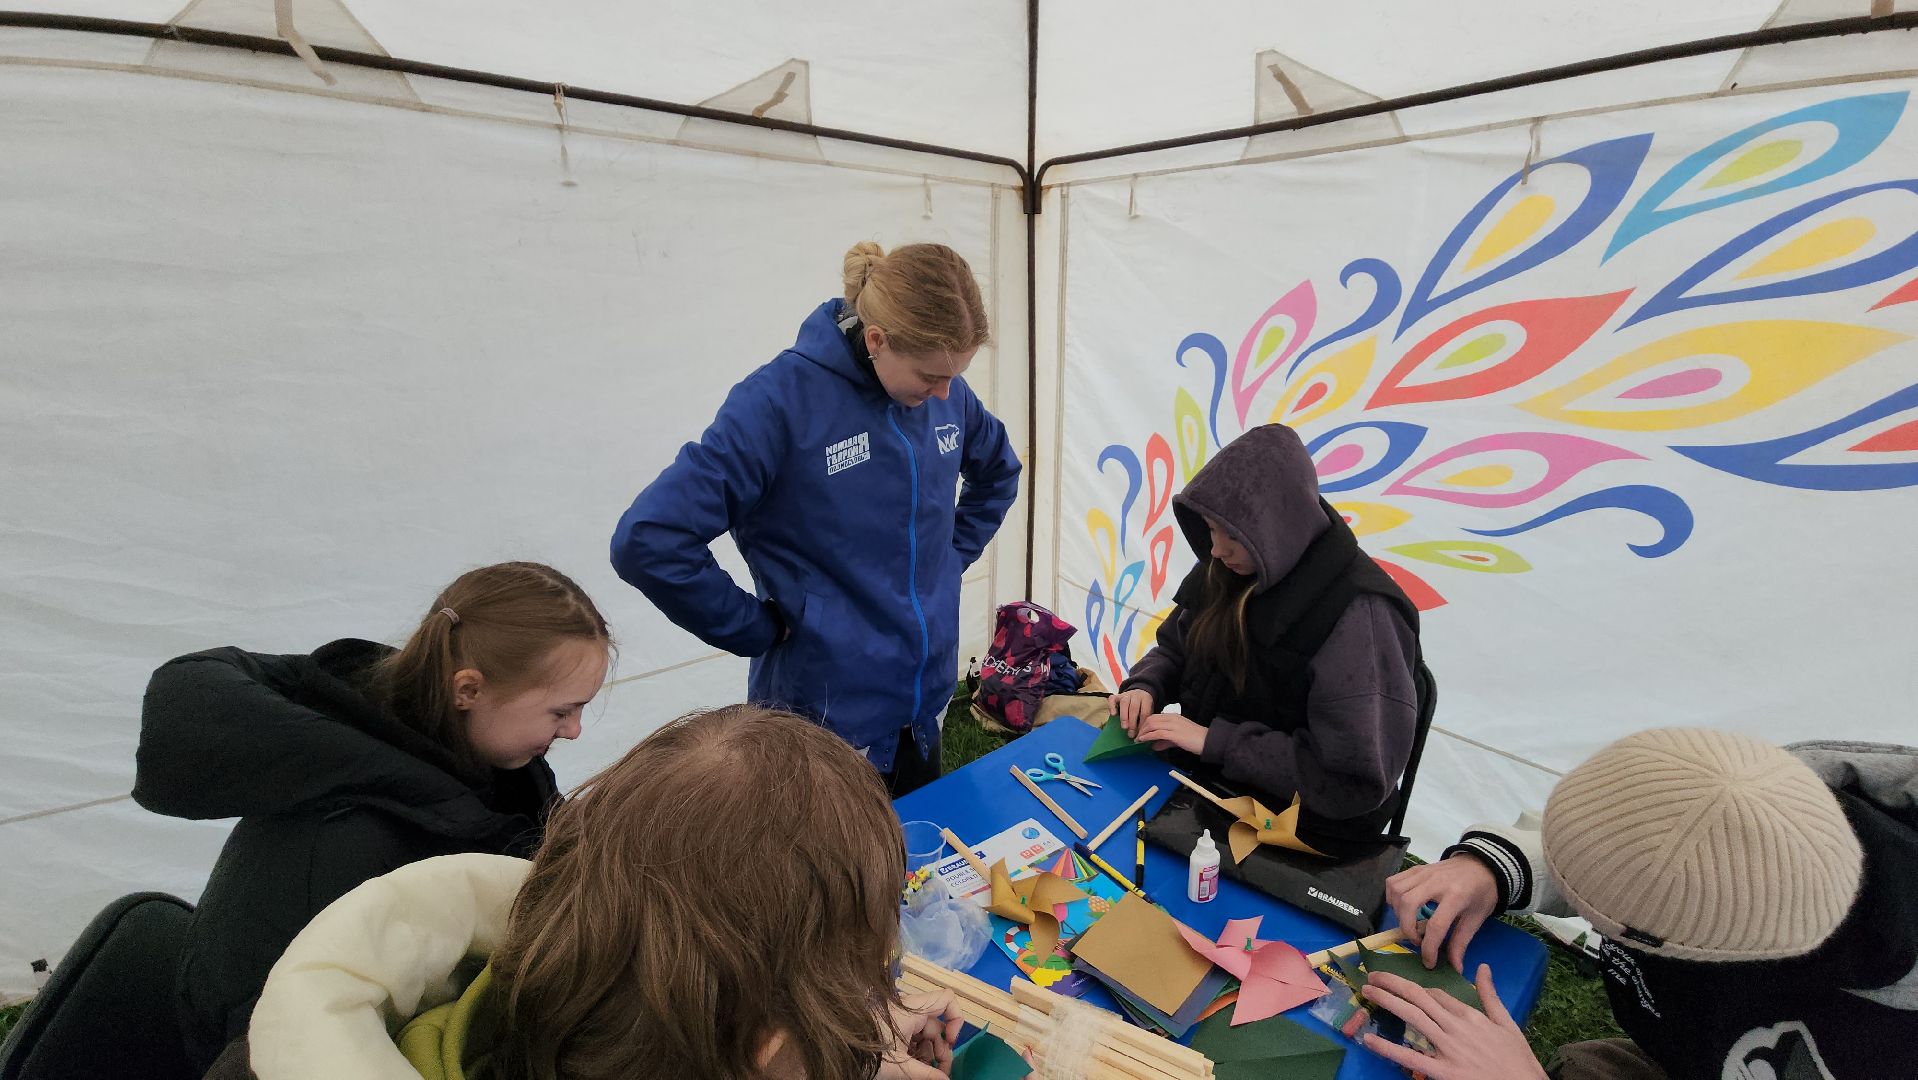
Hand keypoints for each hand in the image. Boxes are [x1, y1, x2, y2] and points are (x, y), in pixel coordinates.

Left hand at [876, 991, 962, 1078]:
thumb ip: (926, 1074)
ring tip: (924, 1073)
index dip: (956, 1018)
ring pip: (924, 1034)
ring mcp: (899, 1019)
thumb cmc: (869, 1055)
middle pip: (936, 1025)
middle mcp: (907, 1010)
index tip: (951, 1042)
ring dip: (928, 1053)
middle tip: (941, 1072)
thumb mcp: (900, 1067)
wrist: (839, 1053)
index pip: (946, 999)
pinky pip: (912, 1036)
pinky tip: (912, 1067)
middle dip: (941, 1049)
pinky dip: (916, 1051)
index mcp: (912, 1010)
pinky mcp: (891, 1028)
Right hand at [1109, 688, 1153, 736]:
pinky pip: (1112, 699)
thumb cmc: (1143, 705)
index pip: (1145, 712)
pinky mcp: (1117, 696)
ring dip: (1124, 716)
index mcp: (1146, 699)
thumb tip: (1141, 734)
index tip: (1139, 733)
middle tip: (1131, 733)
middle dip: (1132, 722)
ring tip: (1124, 727)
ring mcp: (1126, 695)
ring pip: (1124, 703)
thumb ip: (1145, 719)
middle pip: (1134, 708)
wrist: (1139, 693)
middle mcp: (1136, 695)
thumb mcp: (1148, 710)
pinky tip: (1113, 715)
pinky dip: (1112, 707)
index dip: (1142, 724)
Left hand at [1134, 713, 1205, 754]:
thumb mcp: (1177, 739)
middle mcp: (1172, 718)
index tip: (1140, 732)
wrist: (1207, 741)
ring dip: (1142, 732)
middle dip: (1141, 727)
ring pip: (1152, 724)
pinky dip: (1148, 736)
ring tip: (1138, 739)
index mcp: (1173, 717)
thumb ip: (1165, 741)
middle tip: (1137, 736)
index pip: (1154, 716)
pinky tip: (1143, 740)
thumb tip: (1153, 746)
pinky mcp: (1174, 733)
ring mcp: (1173, 725)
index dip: (1145, 724)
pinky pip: (1157, 733)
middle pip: (1151, 719)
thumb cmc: (1194, 739)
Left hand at [1359, 967, 1545, 1079]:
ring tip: (1368, 991)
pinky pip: (1411, 1057)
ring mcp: (1447, 1048)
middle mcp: (1455, 1027)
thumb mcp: (1508, 1023)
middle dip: (1394, 984)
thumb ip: (1490, 996)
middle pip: (1419, 998)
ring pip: (1413, 1018)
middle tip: (1373, 975)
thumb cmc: (1517, 1059)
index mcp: (1470, 1015)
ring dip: (1388, 1001)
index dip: (1418, 989)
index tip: (1405, 987)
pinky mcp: (1443, 1071)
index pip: (1437, 994)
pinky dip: (1389, 1048)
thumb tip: (1483, 967)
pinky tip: (1370, 1039)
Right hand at [1386, 854, 1499, 971]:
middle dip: (1407, 929)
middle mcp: (1436, 882)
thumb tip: (1454, 967)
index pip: (1436, 925)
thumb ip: (1461, 942)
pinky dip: (1392, 897)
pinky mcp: (1416, 869)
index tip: (1429, 962)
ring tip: (1410, 923)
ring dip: (1398, 913)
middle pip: (1408, 905)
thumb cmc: (1482, 893)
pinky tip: (1402, 907)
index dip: (1429, 948)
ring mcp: (1424, 873)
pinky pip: (1393, 882)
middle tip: (1417, 940)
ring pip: (1397, 892)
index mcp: (1457, 896)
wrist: (1483, 864)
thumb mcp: (1476, 919)